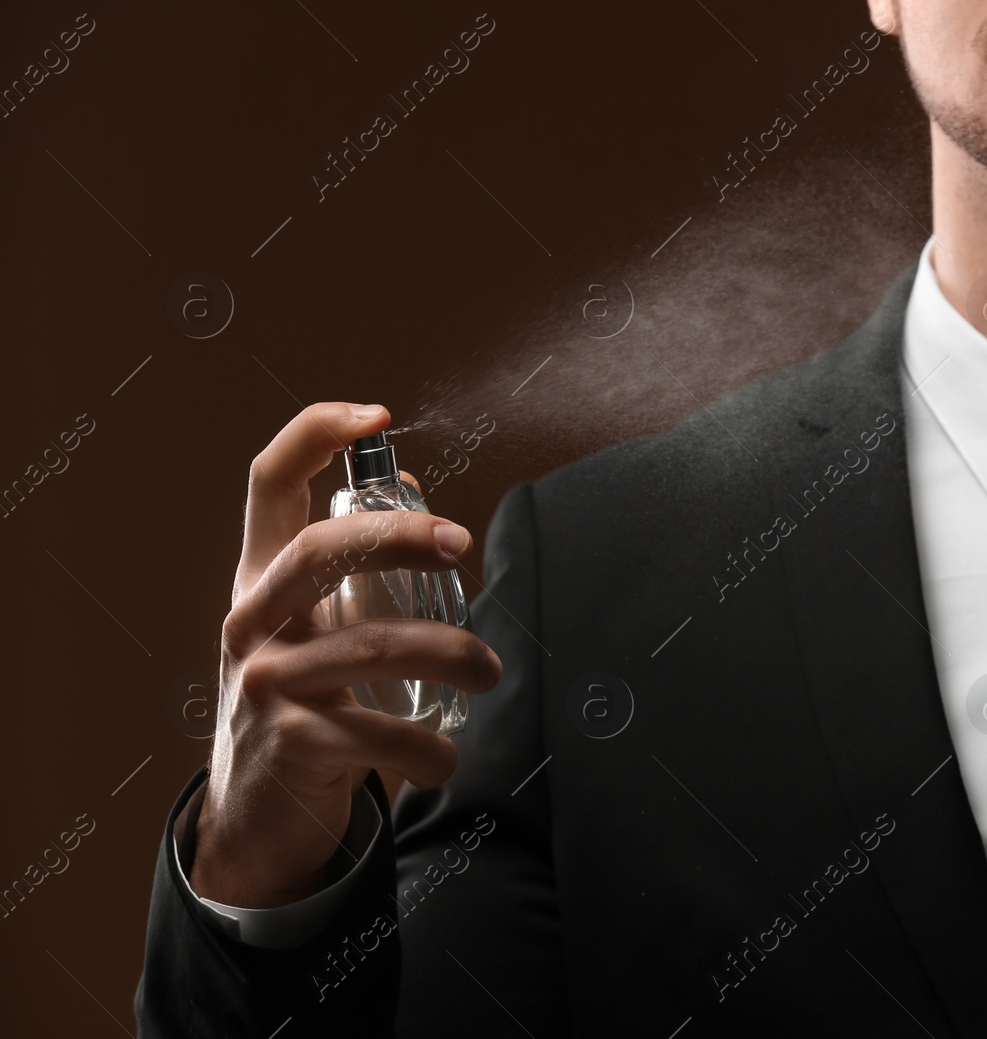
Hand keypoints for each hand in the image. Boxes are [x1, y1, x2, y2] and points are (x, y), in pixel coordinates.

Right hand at [189, 403, 502, 907]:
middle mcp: (251, 622)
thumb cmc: (304, 708)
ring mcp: (265, 683)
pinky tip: (445, 758)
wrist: (256, 818)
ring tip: (488, 671)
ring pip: (369, 646)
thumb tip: (415, 490)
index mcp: (259, 581)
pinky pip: (380, 735)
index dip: (316, 435)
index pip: (269, 483)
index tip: (378, 415)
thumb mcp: (310, 631)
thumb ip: (349, 574)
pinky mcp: (291, 745)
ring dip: (450, 654)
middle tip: (460, 545)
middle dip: (398, 538)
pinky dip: (430, 748)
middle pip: (319, 551)